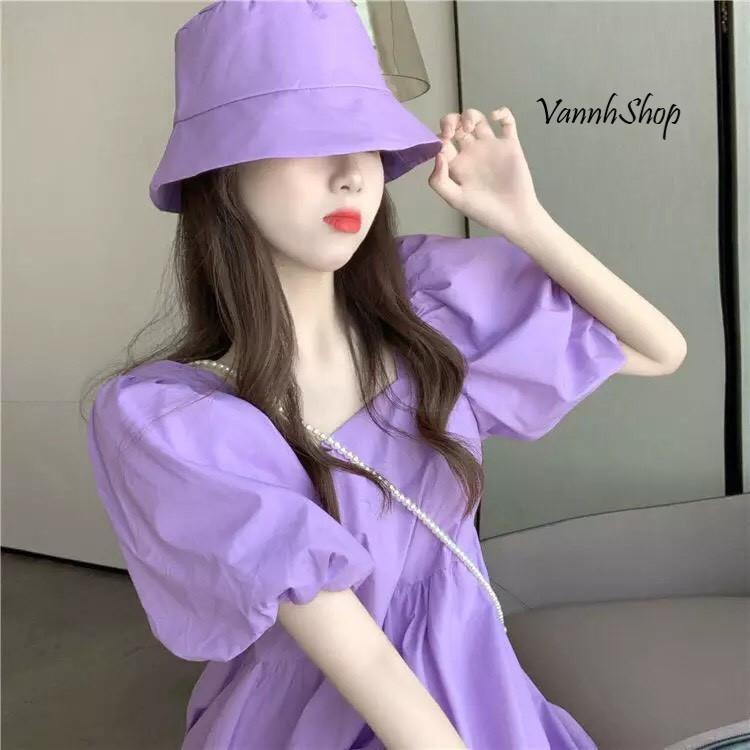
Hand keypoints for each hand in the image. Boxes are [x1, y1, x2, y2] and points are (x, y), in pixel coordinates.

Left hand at [428, 107, 542, 240]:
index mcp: (457, 165)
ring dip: (471, 115)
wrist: (514, 216)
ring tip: (470, 125)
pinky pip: (507, 122)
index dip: (439, 137)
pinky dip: (502, 113)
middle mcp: (472, 153)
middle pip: (457, 126)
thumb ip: (440, 181)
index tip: (442, 142)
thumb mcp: (455, 200)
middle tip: (452, 130)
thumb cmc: (484, 211)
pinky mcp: (510, 145)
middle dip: (450, 121)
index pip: (442, 142)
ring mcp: (491, 147)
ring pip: (478, 120)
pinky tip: (496, 117)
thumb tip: (438, 154)